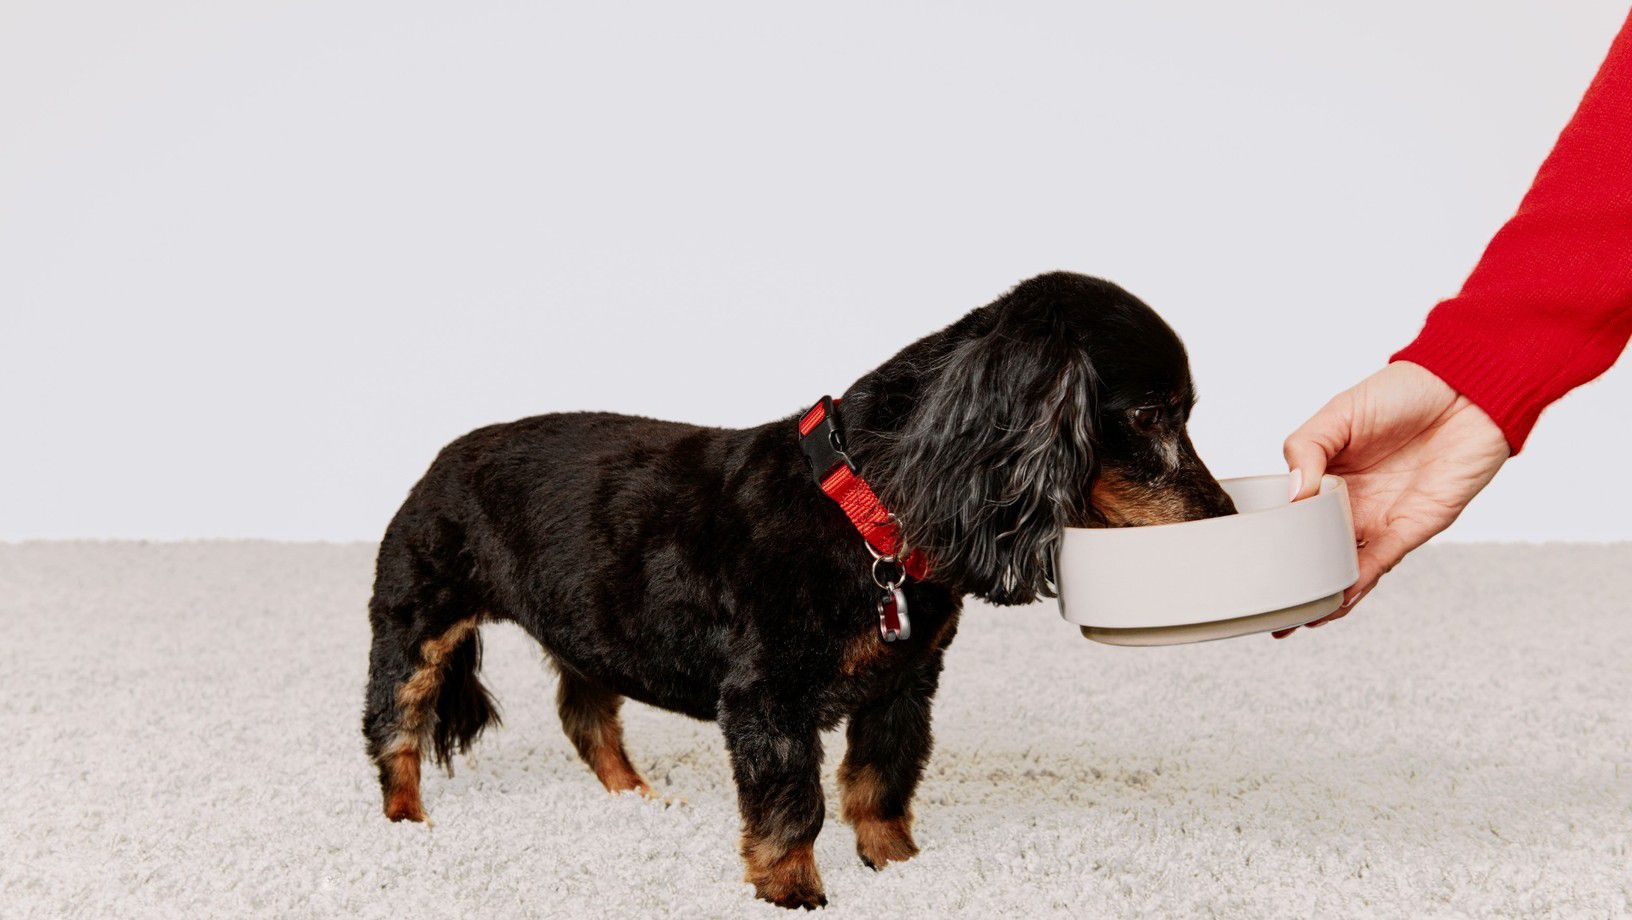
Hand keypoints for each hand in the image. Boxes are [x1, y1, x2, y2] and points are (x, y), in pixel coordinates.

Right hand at [1273, 361, 1509, 636]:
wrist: (1469, 392)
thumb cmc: (1407, 393)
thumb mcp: (1339, 413)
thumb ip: (1307, 449)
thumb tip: (1292, 494)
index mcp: (1328, 474)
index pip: (1293, 513)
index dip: (1272, 538)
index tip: (1246, 559)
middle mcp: (1352, 502)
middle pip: (1316, 549)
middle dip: (1293, 579)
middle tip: (1264, 605)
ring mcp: (1380, 519)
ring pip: (1344, 566)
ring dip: (1321, 594)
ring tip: (1292, 620)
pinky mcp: (1411, 529)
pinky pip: (1377, 565)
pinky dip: (1354, 587)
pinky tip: (1331, 604)